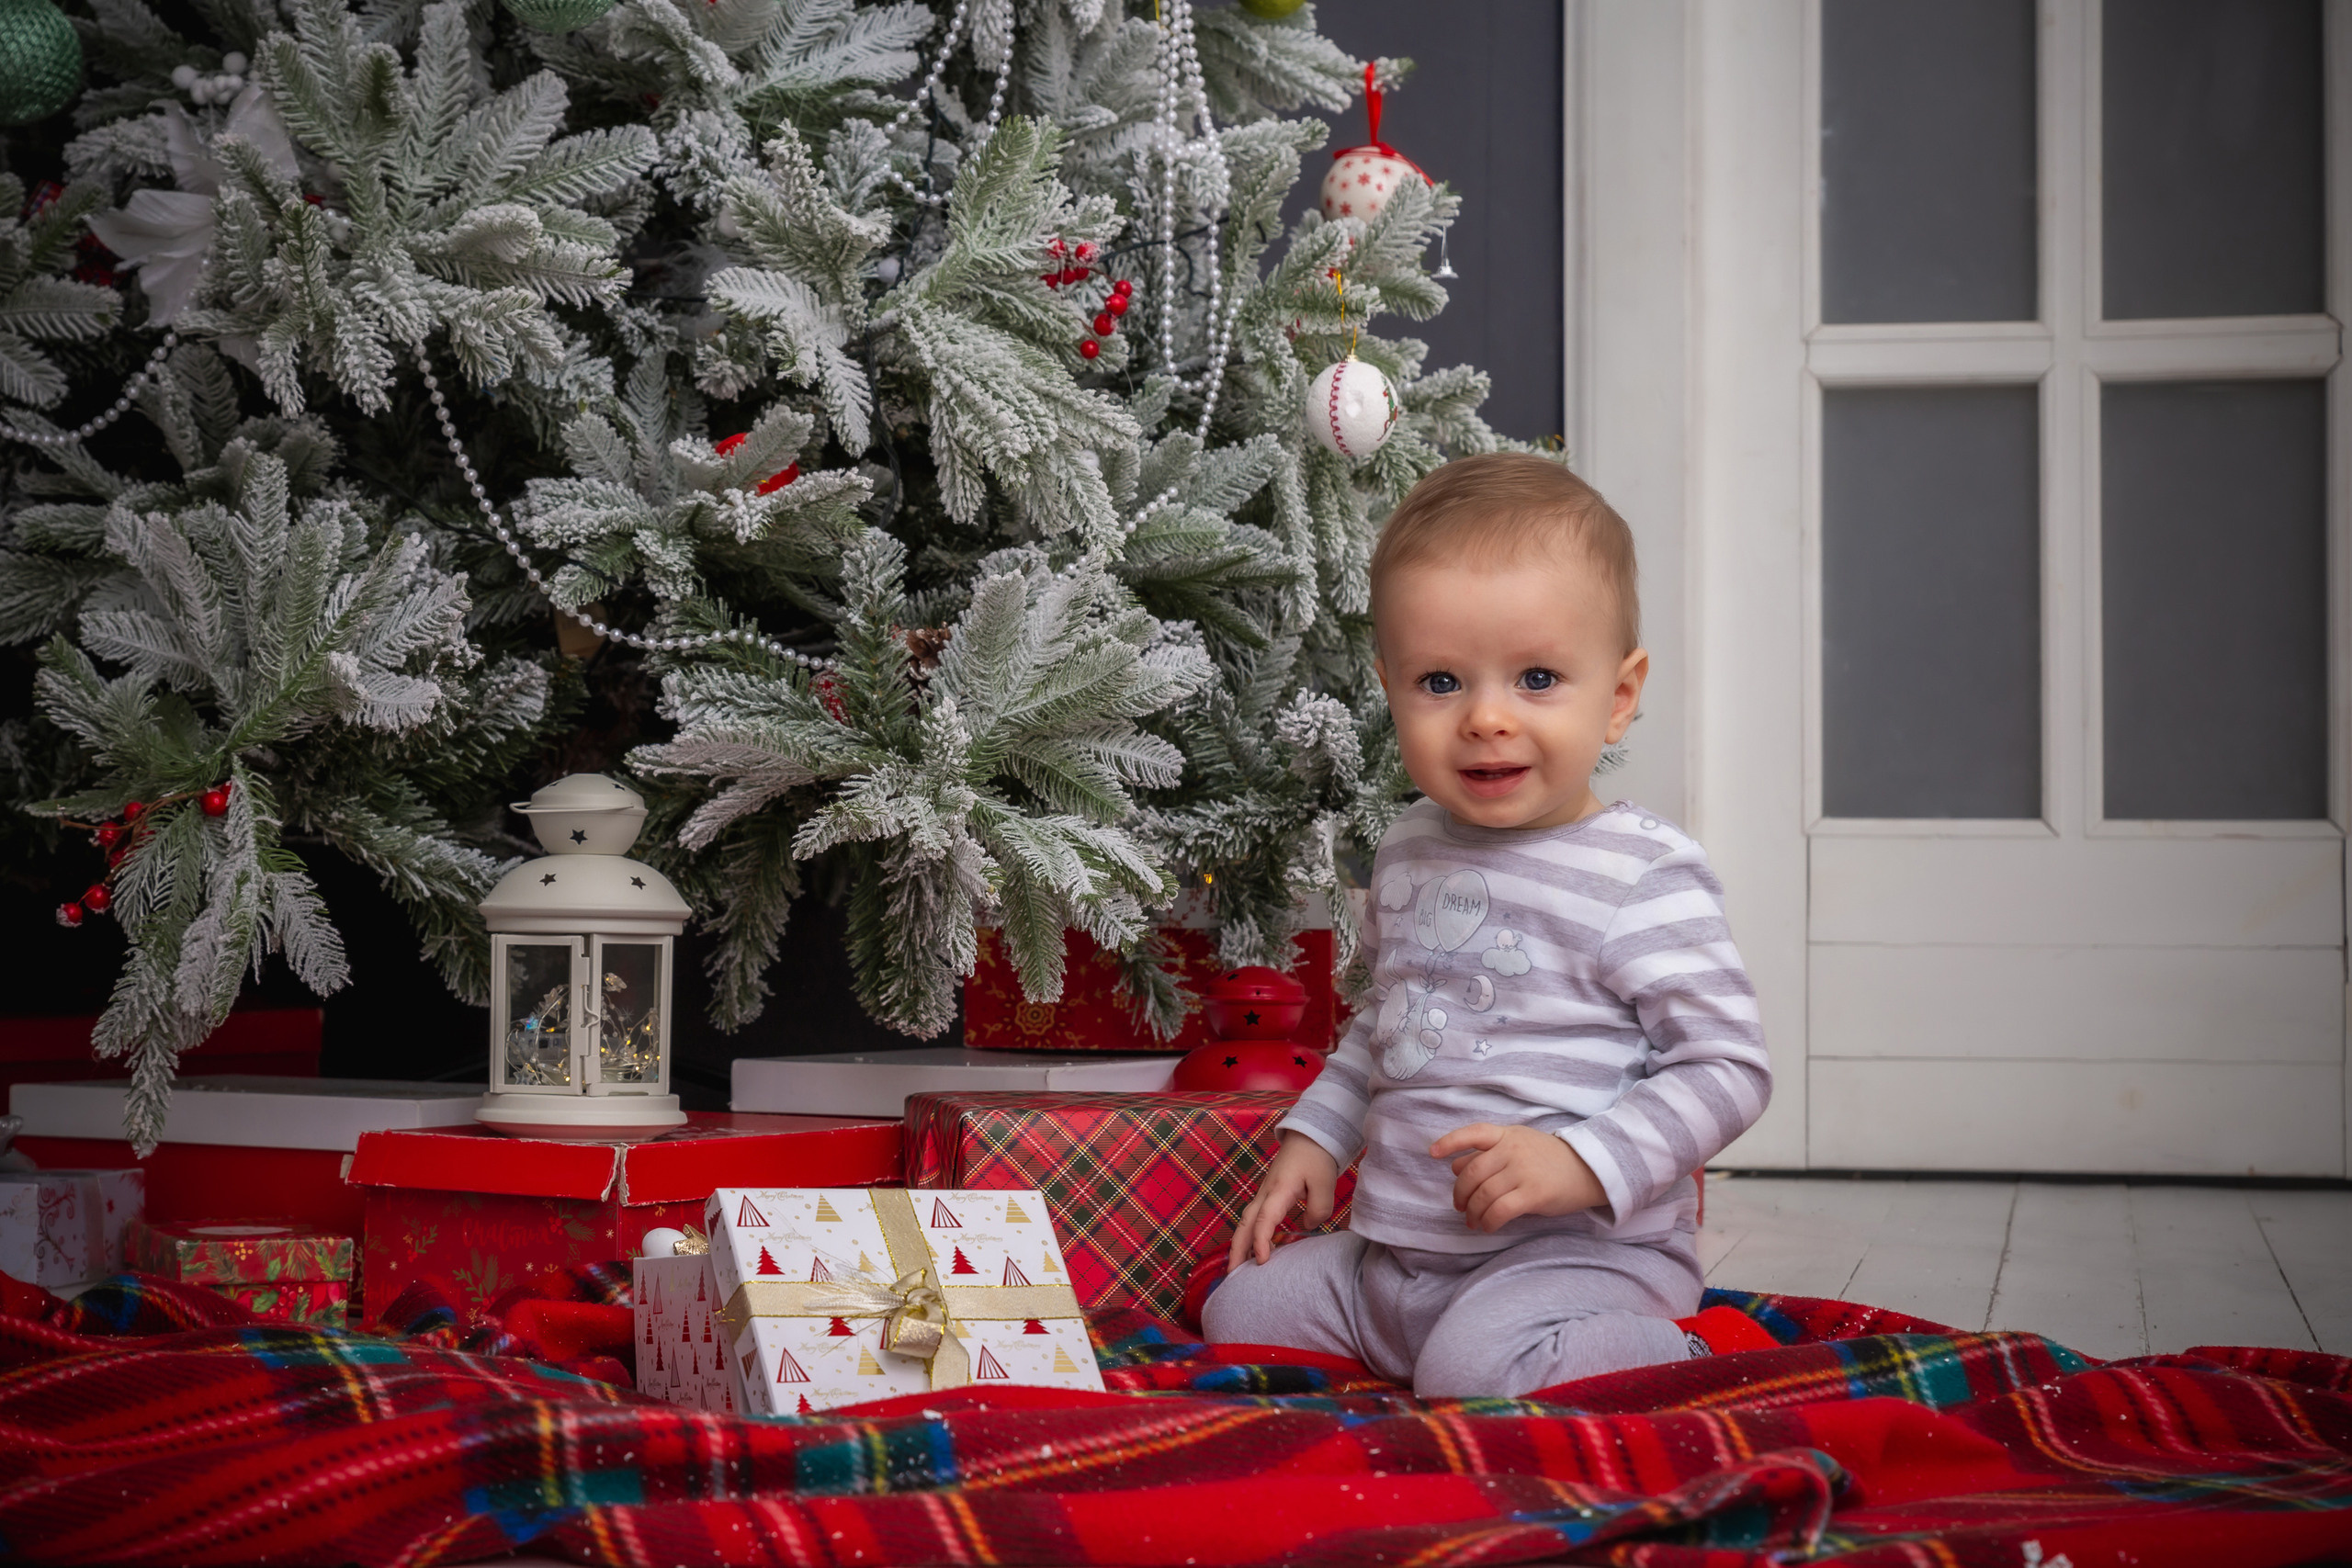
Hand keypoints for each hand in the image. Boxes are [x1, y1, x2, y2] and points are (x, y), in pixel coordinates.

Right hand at [1228, 1130, 1340, 1270]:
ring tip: (1238, 1268)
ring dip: (1240, 1244)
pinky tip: (1254, 1250)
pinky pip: (1253, 1219)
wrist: (1309, 1137)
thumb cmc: (1316, 1158)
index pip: (1264, 1219)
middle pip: (1245, 1224)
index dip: (1261, 1241)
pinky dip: (1248, 1235)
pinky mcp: (1268, 1196)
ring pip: (1245, 1222)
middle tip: (1232, 1274)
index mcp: (1279, 1190)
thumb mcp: (1325, 1183)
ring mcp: (1264, 1194)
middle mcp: (1265, 1194)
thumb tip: (1305, 1228)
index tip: (1262, 1261)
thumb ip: (1318, 1210)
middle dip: (1237, 1249)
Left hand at [1430, 1123, 1606, 1232]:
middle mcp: (1513, 1149)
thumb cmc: (1549, 1159)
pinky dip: (1488, 1221)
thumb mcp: (1518, 1145)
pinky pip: (1500, 1210)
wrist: (1588, 1170)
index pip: (1473, 1133)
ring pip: (1484, 1195)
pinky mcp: (1534, 1193)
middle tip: (1460, 1207)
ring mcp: (1523, 1171)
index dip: (1450, 1142)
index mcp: (1507, 1134)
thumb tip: (1454, 1166)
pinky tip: (1488, 1226)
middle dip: (1460, 1194)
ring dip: (1473, 1212)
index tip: (1432, 1153)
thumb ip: (1488, 1153)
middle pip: (1473, 1173)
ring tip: (1473, 1221)